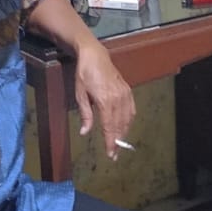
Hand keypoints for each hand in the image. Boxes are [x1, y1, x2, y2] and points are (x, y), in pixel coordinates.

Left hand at [75, 44, 134, 159]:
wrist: (95, 56)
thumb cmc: (84, 74)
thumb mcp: (80, 95)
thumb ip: (85, 115)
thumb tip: (85, 132)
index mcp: (104, 101)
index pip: (109, 127)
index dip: (110, 142)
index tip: (111, 154)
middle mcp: (117, 99)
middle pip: (120, 125)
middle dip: (118, 141)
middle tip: (115, 154)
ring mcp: (125, 94)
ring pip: (127, 119)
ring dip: (124, 132)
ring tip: (119, 143)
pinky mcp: (128, 90)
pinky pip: (132, 109)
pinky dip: (129, 120)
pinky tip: (126, 126)